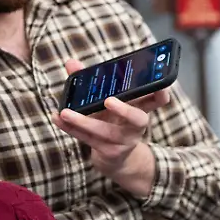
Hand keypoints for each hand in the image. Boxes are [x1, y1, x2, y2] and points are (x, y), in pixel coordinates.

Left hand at [54, 59, 168, 196]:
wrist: (116, 157)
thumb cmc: (112, 121)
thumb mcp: (107, 101)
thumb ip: (90, 81)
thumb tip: (71, 62)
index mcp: (140, 109)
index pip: (156, 100)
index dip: (161, 94)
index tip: (161, 86)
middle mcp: (135, 125)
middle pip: (138, 119)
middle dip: (125, 110)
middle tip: (109, 101)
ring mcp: (123, 140)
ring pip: (105, 132)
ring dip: (84, 122)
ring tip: (66, 112)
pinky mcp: (109, 151)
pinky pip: (88, 140)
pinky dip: (71, 129)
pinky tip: (58, 119)